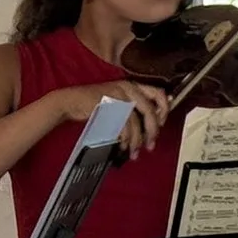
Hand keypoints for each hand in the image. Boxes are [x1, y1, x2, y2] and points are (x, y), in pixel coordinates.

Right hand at [50, 78, 172, 155]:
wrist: (73, 101)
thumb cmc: (96, 104)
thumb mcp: (119, 101)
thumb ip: (135, 107)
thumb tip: (154, 122)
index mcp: (133, 85)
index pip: (159, 93)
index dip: (164, 110)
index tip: (161, 125)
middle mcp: (128, 88)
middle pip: (150, 111)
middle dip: (152, 131)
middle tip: (150, 145)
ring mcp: (118, 95)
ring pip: (135, 122)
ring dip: (135, 141)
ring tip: (133, 152)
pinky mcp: (108, 104)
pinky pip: (122, 125)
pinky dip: (124, 139)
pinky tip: (122, 145)